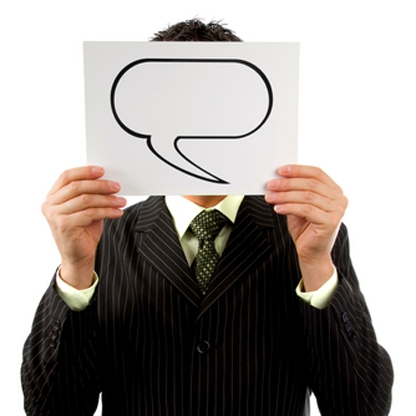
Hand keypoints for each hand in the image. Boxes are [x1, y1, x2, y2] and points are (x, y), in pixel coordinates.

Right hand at [41, 166, 126, 288]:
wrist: (78, 257)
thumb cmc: (83, 232)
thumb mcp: (86, 209)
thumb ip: (91, 195)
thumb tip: (108, 181)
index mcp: (53, 197)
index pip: (67, 176)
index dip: (84, 171)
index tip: (102, 170)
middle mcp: (50, 204)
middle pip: (77, 187)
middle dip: (100, 185)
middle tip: (117, 187)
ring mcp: (55, 215)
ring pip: (85, 199)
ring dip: (107, 199)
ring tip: (121, 201)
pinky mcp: (64, 226)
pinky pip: (90, 213)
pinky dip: (107, 211)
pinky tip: (117, 212)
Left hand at [265, 165, 347, 290]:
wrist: (311, 254)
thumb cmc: (305, 229)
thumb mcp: (298, 205)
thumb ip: (293, 192)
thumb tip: (277, 180)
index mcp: (334, 191)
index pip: (317, 173)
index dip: (298, 170)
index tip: (280, 170)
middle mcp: (339, 199)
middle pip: (311, 184)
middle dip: (288, 183)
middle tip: (271, 184)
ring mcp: (337, 210)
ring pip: (307, 196)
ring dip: (285, 195)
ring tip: (270, 197)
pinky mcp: (330, 222)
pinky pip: (306, 210)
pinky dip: (289, 207)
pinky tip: (277, 208)